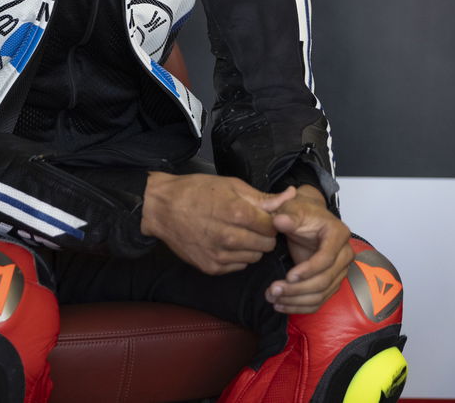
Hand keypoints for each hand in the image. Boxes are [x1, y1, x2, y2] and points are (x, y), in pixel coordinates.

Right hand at [141, 173, 294, 274]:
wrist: (162, 208)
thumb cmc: (197, 191)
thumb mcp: (232, 186)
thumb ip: (264, 197)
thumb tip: (291, 195)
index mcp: (239, 214)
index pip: (274, 227)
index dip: (272, 220)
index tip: (263, 216)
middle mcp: (231, 238)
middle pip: (266, 245)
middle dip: (264, 235)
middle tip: (251, 225)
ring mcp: (220, 256)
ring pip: (254, 258)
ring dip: (251, 247)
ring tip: (237, 233)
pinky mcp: (211, 268)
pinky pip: (238, 266)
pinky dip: (237, 257)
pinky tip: (226, 243)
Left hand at [264, 185, 353, 313]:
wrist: (307, 220)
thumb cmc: (302, 213)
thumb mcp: (293, 209)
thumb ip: (288, 216)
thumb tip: (280, 221)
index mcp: (338, 234)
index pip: (327, 258)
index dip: (308, 269)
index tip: (288, 276)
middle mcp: (344, 254)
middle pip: (325, 280)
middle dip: (297, 289)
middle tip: (273, 290)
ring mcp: (339, 270)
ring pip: (321, 294)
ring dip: (295, 300)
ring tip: (272, 297)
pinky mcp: (331, 282)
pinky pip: (319, 301)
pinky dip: (300, 306)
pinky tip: (281, 305)